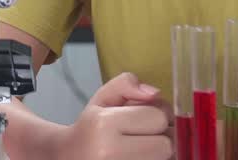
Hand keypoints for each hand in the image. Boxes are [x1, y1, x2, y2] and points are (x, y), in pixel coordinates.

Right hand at [55, 72, 173, 159]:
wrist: (71, 156)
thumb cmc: (90, 127)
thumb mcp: (102, 98)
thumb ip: (125, 85)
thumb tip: (154, 93)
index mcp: (104, 123)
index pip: (158, 118)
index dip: (157, 114)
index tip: (145, 117)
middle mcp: (111, 151)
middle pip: (166, 144)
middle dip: (160, 136)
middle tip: (144, 134)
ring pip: (165, 159)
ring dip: (159, 151)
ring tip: (142, 146)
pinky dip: (156, 159)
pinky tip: (142, 155)